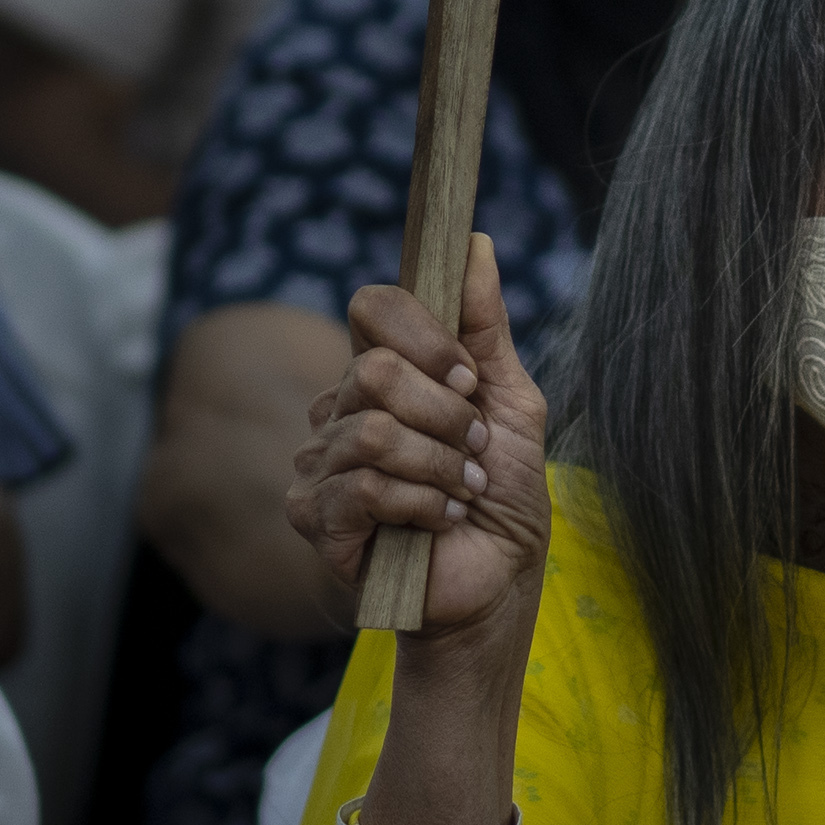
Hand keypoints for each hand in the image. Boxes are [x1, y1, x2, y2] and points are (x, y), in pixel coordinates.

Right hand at [289, 235, 551, 656]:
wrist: (499, 582)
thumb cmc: (503, 496)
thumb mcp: (510, 401)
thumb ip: (487, 326)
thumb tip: (477, 242)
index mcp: (383, 374)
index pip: (373, 308)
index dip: (426, 335)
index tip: (469, 379)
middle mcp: (341, 409)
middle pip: (374, 372)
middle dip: (446, 415)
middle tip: (475, 451)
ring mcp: (319, 462)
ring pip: (372, 431)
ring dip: (440, 466)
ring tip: (463, 492)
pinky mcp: (315, 516)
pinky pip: (363, 486)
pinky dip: (421, 503)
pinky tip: (440, 521)